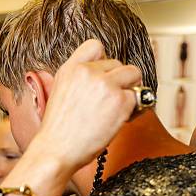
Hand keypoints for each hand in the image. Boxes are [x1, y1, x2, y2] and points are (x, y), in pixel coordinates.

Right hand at [32, 39, 141, 169]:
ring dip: (129, 89)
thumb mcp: (60, 93)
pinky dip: (132, 109)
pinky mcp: (121, 100)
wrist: (57, 150)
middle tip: (108, 101)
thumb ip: (79, 79)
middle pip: (118, 63)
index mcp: (70, 68)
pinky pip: (138, 97)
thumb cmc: (57, 130)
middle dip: (118, 81)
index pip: (95, 46)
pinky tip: (117, 120)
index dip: (103, 60)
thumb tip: (103, 74)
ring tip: (116, 108)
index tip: (102, 75)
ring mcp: (106, 84)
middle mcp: (88, 72)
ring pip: (133, 74)